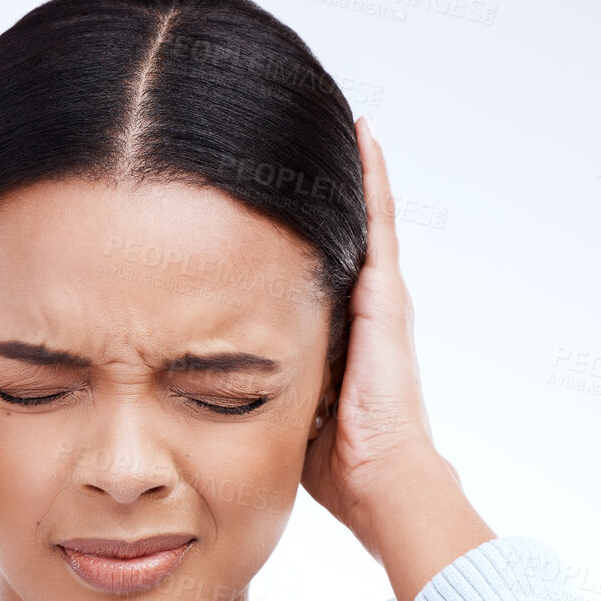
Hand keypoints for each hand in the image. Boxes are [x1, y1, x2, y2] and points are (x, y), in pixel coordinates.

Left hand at [301, 116, 444, 545]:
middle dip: (325, 189)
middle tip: (301, 132)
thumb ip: (262, 377)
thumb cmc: (335, 462)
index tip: (279, 191)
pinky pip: (377, 224)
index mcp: (343, 334)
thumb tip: (212, 367)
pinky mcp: (387, 298)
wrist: (379, 481)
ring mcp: (382, 299)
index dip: (301, 228)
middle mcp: (367, 309)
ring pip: (363, 216)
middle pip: (342, 233)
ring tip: (340, 118)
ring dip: (352, 168)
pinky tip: (362, 136)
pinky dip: (371, 178)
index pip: (320, 267)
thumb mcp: (288, 404)